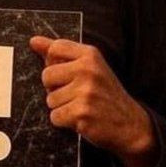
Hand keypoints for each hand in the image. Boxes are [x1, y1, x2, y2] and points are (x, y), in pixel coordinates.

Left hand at [30, 36, 156, 166]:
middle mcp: (88, 70)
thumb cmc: (105, 94)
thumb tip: (34, 41)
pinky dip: (65, 121)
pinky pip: (55, 116)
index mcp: (90, 55)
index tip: (69, 74)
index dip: (55, 64)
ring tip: (82, 106)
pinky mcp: (81, 112)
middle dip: (56, 88)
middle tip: (77, 94)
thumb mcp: (89, 67)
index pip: (55, 49)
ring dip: (62, 107)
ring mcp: (85, 91)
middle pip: (46, 76)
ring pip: (50, 99)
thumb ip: (60, 53)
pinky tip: (82, 118)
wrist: (131, 124)